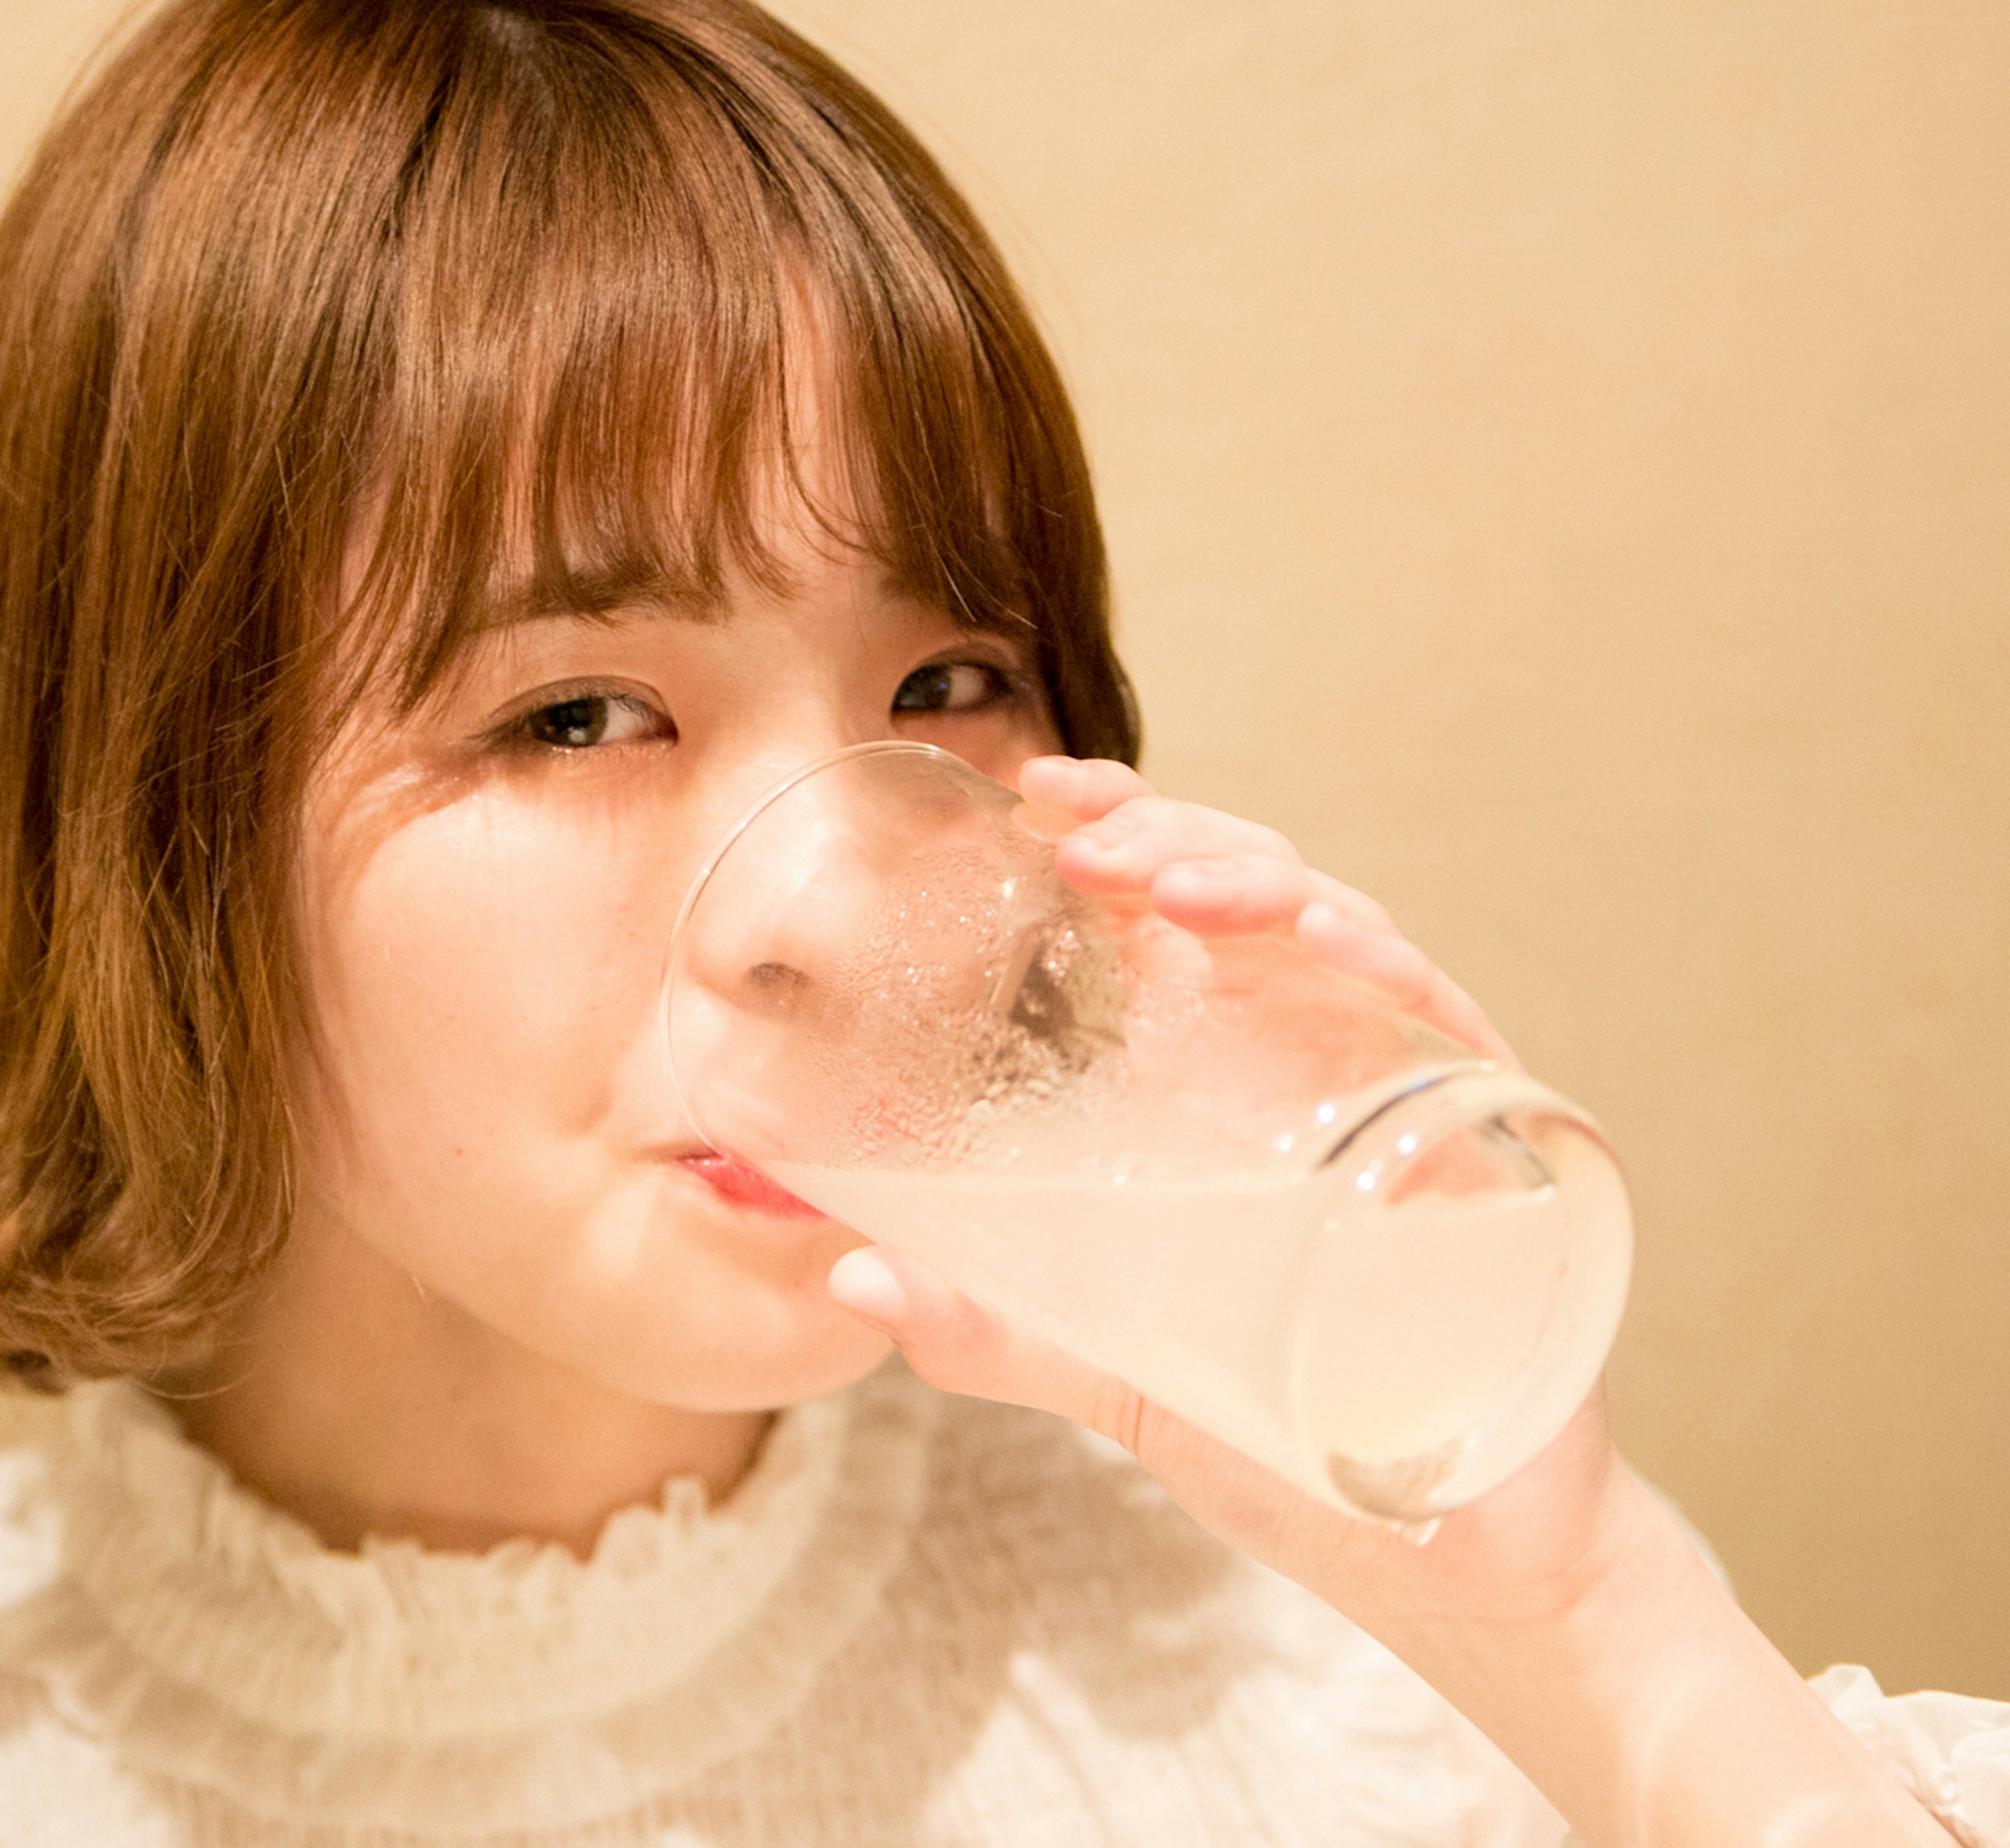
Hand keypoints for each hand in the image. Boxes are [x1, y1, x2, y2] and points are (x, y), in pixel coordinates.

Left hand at [837, 752, 1627, 1626]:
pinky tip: (1331, 948)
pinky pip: (1454, 1031)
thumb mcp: (1111, 1373)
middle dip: (1174, 840)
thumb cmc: (1291, 1444)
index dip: (1126, 831)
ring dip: (1262, 884)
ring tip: (1173, 881)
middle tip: (1084, 834)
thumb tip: (850, 1276)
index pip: (1181, 913)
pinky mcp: (1500, 1153)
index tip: (1042, 792)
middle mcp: (1326, 1065)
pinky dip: (1393, 978)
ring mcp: (1415, 1097)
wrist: (1460, 1560)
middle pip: (1258, 899)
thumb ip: (988, 1326)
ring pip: (1350, 935)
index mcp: (1235, 1083)